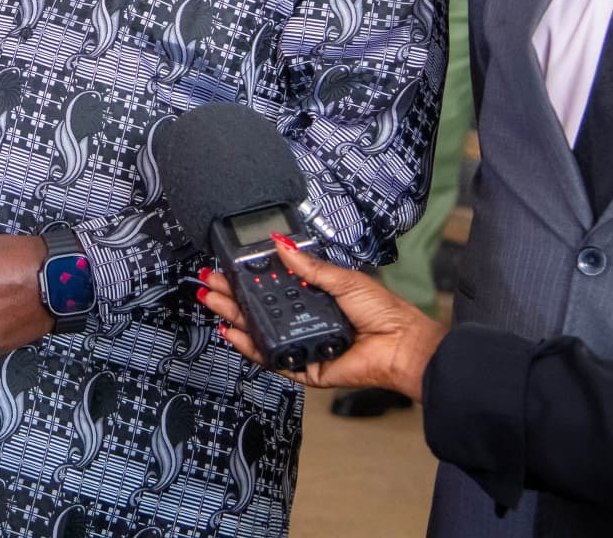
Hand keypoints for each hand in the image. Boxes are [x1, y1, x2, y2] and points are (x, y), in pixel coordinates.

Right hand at [198, 237, 445, 398]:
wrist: (402, 345)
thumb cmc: (384, 312)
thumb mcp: (341, 279)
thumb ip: (307, 265)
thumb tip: (282, 244)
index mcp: (314, 297)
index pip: (273, 288)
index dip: (249, 279)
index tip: (229, 268)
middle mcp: (306, 321)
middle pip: (260, 310)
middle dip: (232, 297)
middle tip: (211, 284)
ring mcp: (304, 345)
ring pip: (260, 334)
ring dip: (235, 320)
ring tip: (215, 304)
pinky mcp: (305, 368)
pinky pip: (273, 360)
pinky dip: (252, 349)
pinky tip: (235, 334)